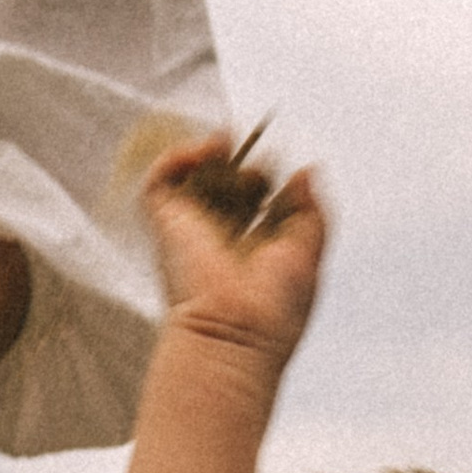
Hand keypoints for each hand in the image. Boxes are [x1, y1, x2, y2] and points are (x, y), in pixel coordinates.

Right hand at [142, 136, 325, 370]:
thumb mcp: (309, 255)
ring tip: (225, 140)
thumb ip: (312, 212)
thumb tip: (306, 172)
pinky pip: (159, 182)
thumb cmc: (274, 311)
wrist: (235, 332)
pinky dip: (176, 158)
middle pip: (227, 182)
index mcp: (255, 247)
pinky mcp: (167, 225)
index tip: (286, 170)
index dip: (271, 176)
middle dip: (242, 161)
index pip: (258, 199)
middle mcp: (221, 238)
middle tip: (256, 154)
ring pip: (194, 177)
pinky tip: (202, 151)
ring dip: (209, 152)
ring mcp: (192, 231)